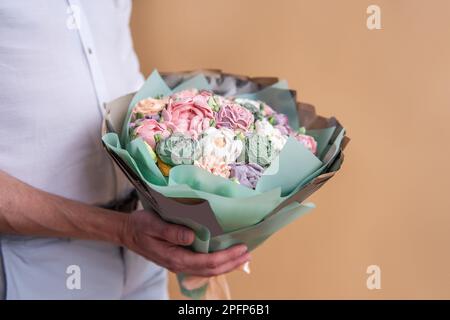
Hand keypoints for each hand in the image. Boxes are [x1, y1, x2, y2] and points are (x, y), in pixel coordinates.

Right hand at [121, 209, 250, 276]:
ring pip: (209, 270)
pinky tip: (226, 256)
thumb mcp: (152, 224)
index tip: (241, 248)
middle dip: (232, 263)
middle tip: (248, 254)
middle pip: (211, 270)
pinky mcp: (182, 258)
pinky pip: (203, 264)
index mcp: (175, 258)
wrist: (128, 232)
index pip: (207, 262)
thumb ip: (171, 231)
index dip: (226, 257)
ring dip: (227, 264)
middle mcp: (180, 264)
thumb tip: (192, 236)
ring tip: (242, 257)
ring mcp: (181, 263)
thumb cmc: (140, 226)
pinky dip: (218, 262)